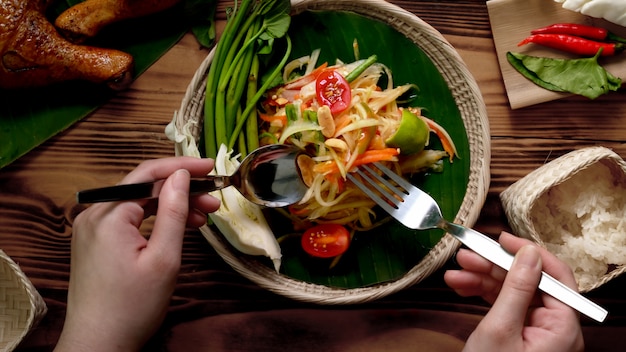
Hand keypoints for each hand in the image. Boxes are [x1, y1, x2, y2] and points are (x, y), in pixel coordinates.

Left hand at [55, 157, 219, 351]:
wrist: (98, 345)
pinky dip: (154, 219)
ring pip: (138, 203)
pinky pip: (129, 218)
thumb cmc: (132, 307)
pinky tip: (178, 226)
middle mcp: (94, 215)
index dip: (182, 167)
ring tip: (203, 217)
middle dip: (181, 190)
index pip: (148, 175)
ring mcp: (92, 229)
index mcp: (108, 215)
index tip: (211, 168)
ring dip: (170, 205)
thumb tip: (181, 176)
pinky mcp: (95, 242)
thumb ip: (173, 212)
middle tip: (214, 201)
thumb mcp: (163, 259)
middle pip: (143, 188)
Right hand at [444, 232, 583, 351]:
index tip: (501, 239)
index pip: (556, 277)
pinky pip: (505, 307)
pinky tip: (461, 288)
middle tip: (467, 255)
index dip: (529, 253)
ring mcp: (537, 334)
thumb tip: (529, 253)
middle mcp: (555, 330)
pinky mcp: (520, 337)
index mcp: (562, 329)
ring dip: (483, 280)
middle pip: (529, 283)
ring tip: (455, 274)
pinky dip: (482, 295)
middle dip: (495, 267)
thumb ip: (517, 288)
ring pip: (513, 293)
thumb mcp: (500, 328)